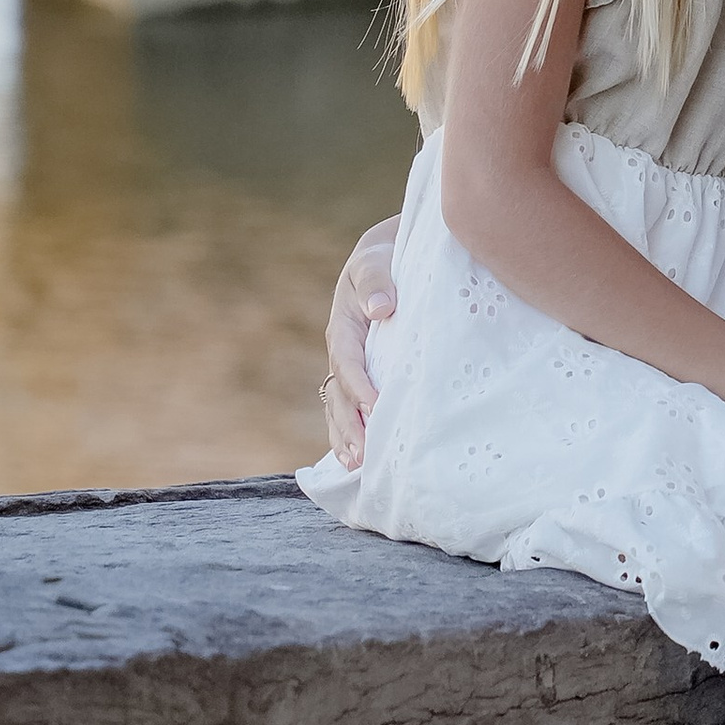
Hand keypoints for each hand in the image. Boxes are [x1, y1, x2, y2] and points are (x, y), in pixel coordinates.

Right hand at [322, 219, 399, 467]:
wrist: (386, 259)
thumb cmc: (382, 260)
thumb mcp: (375, 260)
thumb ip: (377, 280)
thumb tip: (381, 308)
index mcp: (344, 328)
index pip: (348, 363)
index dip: (360, 387)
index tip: (376, 408)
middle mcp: (342, 352)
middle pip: (339, 395)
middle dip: (349, 425)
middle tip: (363, 455)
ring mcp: (349, 367)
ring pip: (340, 407)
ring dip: (347, 436)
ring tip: (357, 466)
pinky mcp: (361, 376)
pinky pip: (350, 408)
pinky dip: (351, 432)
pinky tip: (360, 461)